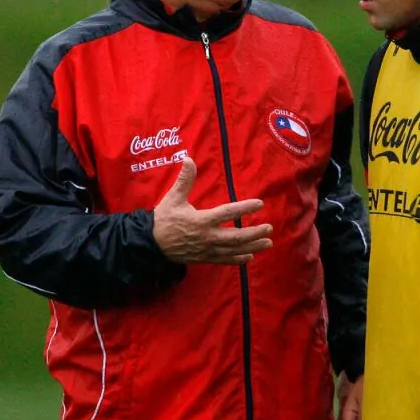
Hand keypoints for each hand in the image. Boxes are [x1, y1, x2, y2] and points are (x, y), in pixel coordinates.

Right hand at [153, 158, 273, 264]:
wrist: (150, 244)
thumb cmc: (163, 219)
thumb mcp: (173, 198)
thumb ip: (184, 180)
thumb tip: (189, 159)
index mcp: (201, 220)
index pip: (227, 213)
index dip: (244, 208)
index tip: (260, 204)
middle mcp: (207, 237)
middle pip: (236, 236)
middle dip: (254, 232)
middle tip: (269, 228)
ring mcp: (207, 249)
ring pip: (233, 250)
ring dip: (252, 246)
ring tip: (268, 243)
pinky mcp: (204, 258)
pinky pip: (224, 260)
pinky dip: (238, 259)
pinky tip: (250, 257)